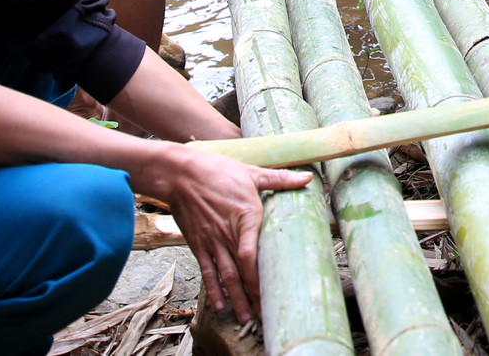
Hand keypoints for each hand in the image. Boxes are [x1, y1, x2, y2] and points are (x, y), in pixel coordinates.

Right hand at [129, 144, 309, 319]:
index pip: (250, 254)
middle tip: (263, 315)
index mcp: (245, 216)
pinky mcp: (198, 244)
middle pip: (240, 272)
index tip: (269, 291)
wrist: (181, 174)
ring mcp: (211, 241)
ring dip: (236, 298)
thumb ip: (280, 179)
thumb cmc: (218, 171)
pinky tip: (221, 304)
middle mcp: (227, 234)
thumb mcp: (251, 172)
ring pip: (224, 276)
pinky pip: (206, 271)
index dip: (258, 275)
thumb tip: (307, 177)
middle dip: (251, 295)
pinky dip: (213, 289)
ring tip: (246, 317)